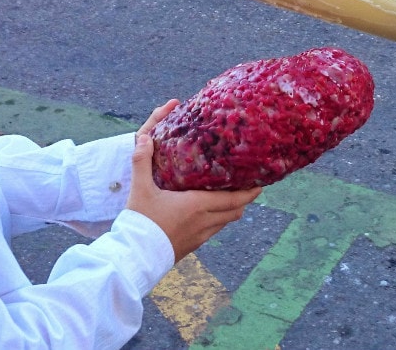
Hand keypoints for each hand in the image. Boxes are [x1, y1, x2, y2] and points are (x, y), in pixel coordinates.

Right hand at [127, 101, 261, 262]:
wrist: (135, 256)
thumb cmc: (141, 221)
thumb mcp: (140, 189)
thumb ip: (142, 162)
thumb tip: (144, 138)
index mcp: (197, 206)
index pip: (234, 199)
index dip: (249, 192)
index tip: (260, 182)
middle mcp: (204, 221)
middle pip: (235, 211)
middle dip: (245, 199)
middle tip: (251, 186)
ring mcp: (200, 236)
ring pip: (226, 222)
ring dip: (232, 209)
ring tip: (233, 196)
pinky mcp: (192, 246)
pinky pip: (214, 230)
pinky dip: (219, 220)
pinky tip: (210, 213)